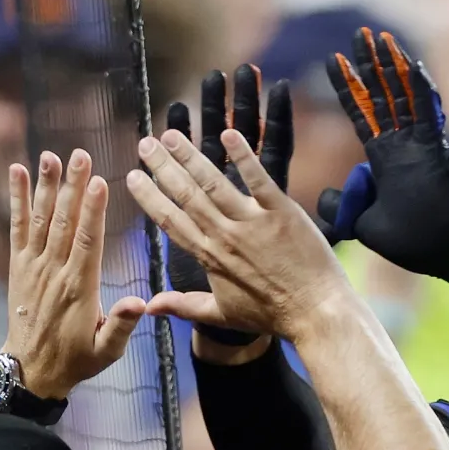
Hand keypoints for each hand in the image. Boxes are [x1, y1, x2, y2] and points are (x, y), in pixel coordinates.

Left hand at [3, 149, 153, 397]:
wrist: (31, 370)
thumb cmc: (76, 359)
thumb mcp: (106, 351)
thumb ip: (122, 325)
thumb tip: (140, 302)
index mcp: (79, 288)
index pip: (87, 242)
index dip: (93, 210)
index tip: (99, 181)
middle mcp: (54, 271)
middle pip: (65, 221)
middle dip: (73, 186)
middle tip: (80, 154)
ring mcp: (33, 266)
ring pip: (42, 218)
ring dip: (47, 185)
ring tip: (51, 155)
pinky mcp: (18, 265)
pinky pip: (17, 226)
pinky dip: (17, 199)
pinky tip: (18, 171)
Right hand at [127, 120, 352, 339]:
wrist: (316, 312)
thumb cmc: (271, 315)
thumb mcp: (222, 315)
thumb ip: (184, 306)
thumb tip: (149, 306)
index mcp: (209, 257)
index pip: (170, 221)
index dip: (150, 198)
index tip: (131, 177)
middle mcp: (225, 236)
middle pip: (186, 195)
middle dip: (163, 167)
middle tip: (145, 143)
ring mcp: (253, 223)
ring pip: (214, 183)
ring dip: (190, 157)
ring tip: (171, 134)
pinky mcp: (282, 212)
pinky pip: (258, 180)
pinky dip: (243, 157)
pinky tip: (228, 134)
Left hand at [319, 28, 448, 295]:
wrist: (445, 253)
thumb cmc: (412, 243)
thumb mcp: (362, 224)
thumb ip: (342, 206)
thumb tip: (323, 196)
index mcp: (384, 160)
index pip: (362, 114)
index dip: (349, 88)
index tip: (333, 60)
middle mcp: (402, 145)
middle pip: (382, 95)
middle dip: (370, 64)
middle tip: (360, 33)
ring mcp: (419, 146)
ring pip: (403, 97)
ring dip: (391, 67)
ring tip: (379, 37)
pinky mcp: (435, 152)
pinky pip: (427, 116)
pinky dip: (421, 92)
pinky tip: (411, 65)